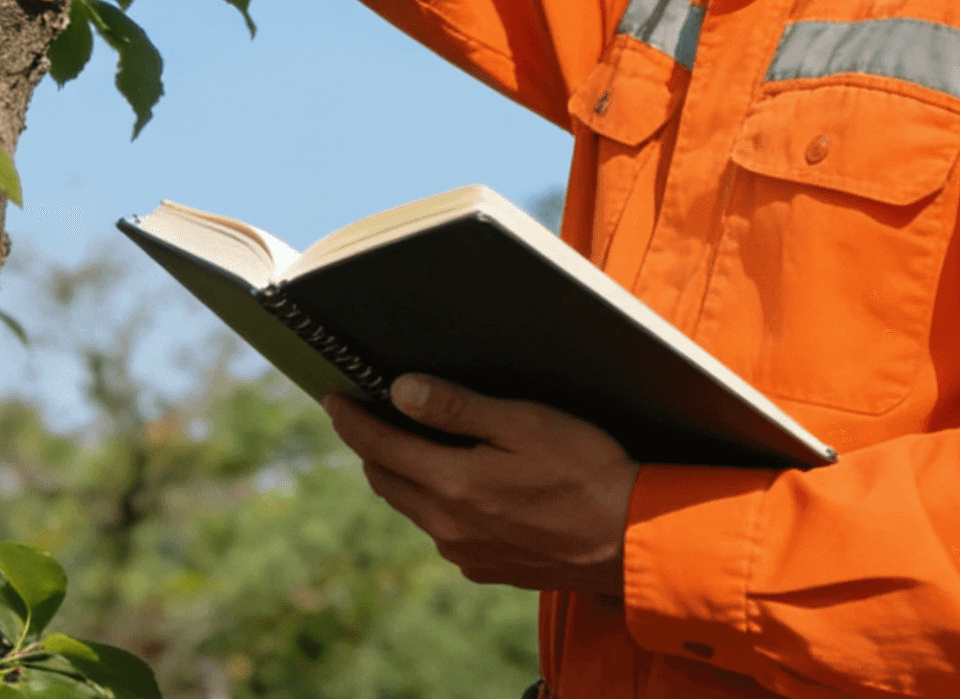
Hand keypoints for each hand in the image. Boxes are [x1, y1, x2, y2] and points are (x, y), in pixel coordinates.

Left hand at [326, 373, 638, 595]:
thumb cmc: (584, 468)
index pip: (379, 448)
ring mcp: (467, 553)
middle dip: (371, 445)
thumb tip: (400, 390)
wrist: (629, 540)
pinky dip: (435, 502)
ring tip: (407, 441)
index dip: (351, 420)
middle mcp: (448, 526)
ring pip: (414, 507)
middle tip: (365, 413)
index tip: (331, 398)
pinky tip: (457, 483)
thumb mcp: (523, 423)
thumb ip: (458, 408)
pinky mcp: (488, 568)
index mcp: (452, 485)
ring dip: (402, 474)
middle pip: (387, 480)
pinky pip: (443, 531)